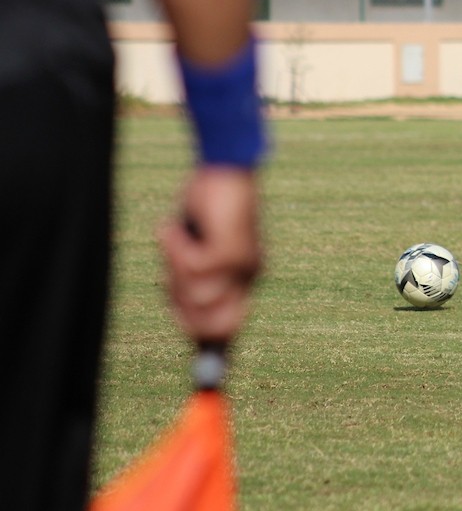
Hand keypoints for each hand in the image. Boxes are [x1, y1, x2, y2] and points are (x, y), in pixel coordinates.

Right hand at [158, 167, 260, 342]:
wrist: (225, 169)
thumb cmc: (207, 204)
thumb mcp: (196, 246)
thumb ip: (189, 275)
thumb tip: (178, 308)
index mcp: (242, 279)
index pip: (227, 327)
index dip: (203, 339)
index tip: (187, 342)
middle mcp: (247, 277)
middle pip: (215, 327)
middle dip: (182, 310)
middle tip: (165, 279)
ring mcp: (242, 266)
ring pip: (197, 297)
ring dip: (173, 269)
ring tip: (174, 239)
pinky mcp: (230, 251)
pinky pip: (192, 268)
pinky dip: (174, 248)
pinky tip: (173, 226)